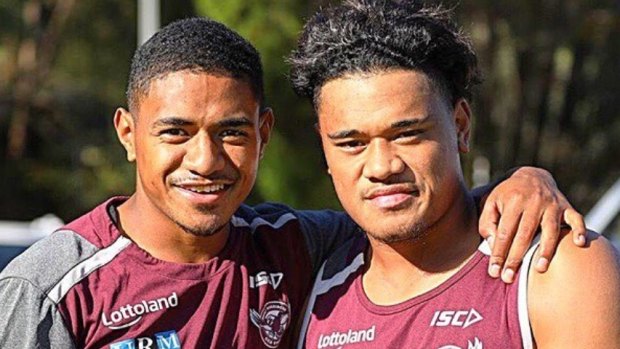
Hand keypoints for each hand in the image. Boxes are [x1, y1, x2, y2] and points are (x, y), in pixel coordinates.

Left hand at [478, 167, 585, 282]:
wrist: (530, 175)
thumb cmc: (506, 195)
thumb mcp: (490, 203)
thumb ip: (487, 223)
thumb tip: (492, 245)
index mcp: (512, 201)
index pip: (504, 232)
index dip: (498, 253)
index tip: (494, 271)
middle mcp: (533, 202)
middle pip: (524, 234)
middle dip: (516, 258)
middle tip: (508, 278)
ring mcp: (551, 204)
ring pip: (550, 230)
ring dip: (545, 250)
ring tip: (539, 269)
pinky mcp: (566, 206)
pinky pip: (576, 218)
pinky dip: (579, 230)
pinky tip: (578, 244)